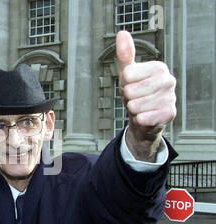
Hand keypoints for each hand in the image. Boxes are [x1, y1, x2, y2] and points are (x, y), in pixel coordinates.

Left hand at [116, 31, 176, 160]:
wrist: (144, 117)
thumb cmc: (136, 92)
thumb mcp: (127, 73)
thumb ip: (125, 54)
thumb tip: (122, 33)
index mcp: (159, 67)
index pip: (128, 75)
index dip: (124, 83)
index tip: (131, 84)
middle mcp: (169, 80)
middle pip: (131, 91)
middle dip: (127, 97)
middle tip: (134, 98)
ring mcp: (171, 97)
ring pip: (136, 106)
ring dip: (133, 109)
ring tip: (140, 106)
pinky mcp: (169, 114)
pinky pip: (143, 118)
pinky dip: (139, 119)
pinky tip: (144, 116)